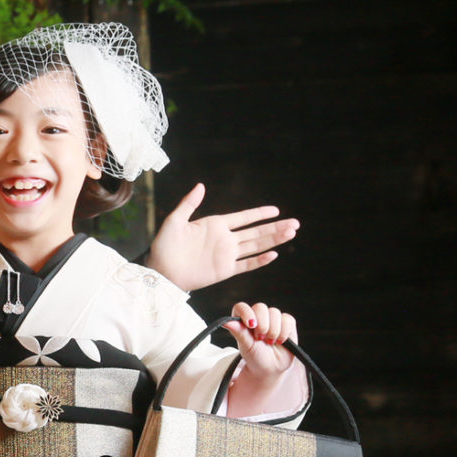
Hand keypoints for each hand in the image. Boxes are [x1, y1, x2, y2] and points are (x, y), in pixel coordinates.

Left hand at [146, 184, 298, 291]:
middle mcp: (224, 239)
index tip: (276, 210)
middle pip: (256, 232)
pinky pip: (246, 264)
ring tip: (291, 233)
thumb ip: (189, 204)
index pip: (243, 218)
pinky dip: (260, 260)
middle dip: (275, 227)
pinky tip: (274, 254)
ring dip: (274, 240)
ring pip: (256, 246)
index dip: (260, 214)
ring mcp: (226, 255)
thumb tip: (201, 185)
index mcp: (215, 225)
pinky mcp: (224, 270)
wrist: (161, 271)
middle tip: (295, 223)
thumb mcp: (175, 221)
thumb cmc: (164, 246)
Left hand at [223, 302, 297, 377]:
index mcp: (243, 320)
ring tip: (269, 342)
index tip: (250, 325)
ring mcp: (273, 319)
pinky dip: (283, 332)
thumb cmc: (255, 357)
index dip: (246, 313)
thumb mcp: (246, 346)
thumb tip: (226, 322)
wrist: (271, 368)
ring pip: (274, 312)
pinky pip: (287, 319)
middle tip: (260, 338)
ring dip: (273, 330)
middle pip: (260, 307)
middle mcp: (258, 317)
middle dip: (262, 324)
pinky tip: (280, 341)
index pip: (241, 307)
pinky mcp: (287, 323)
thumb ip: (239, 332)